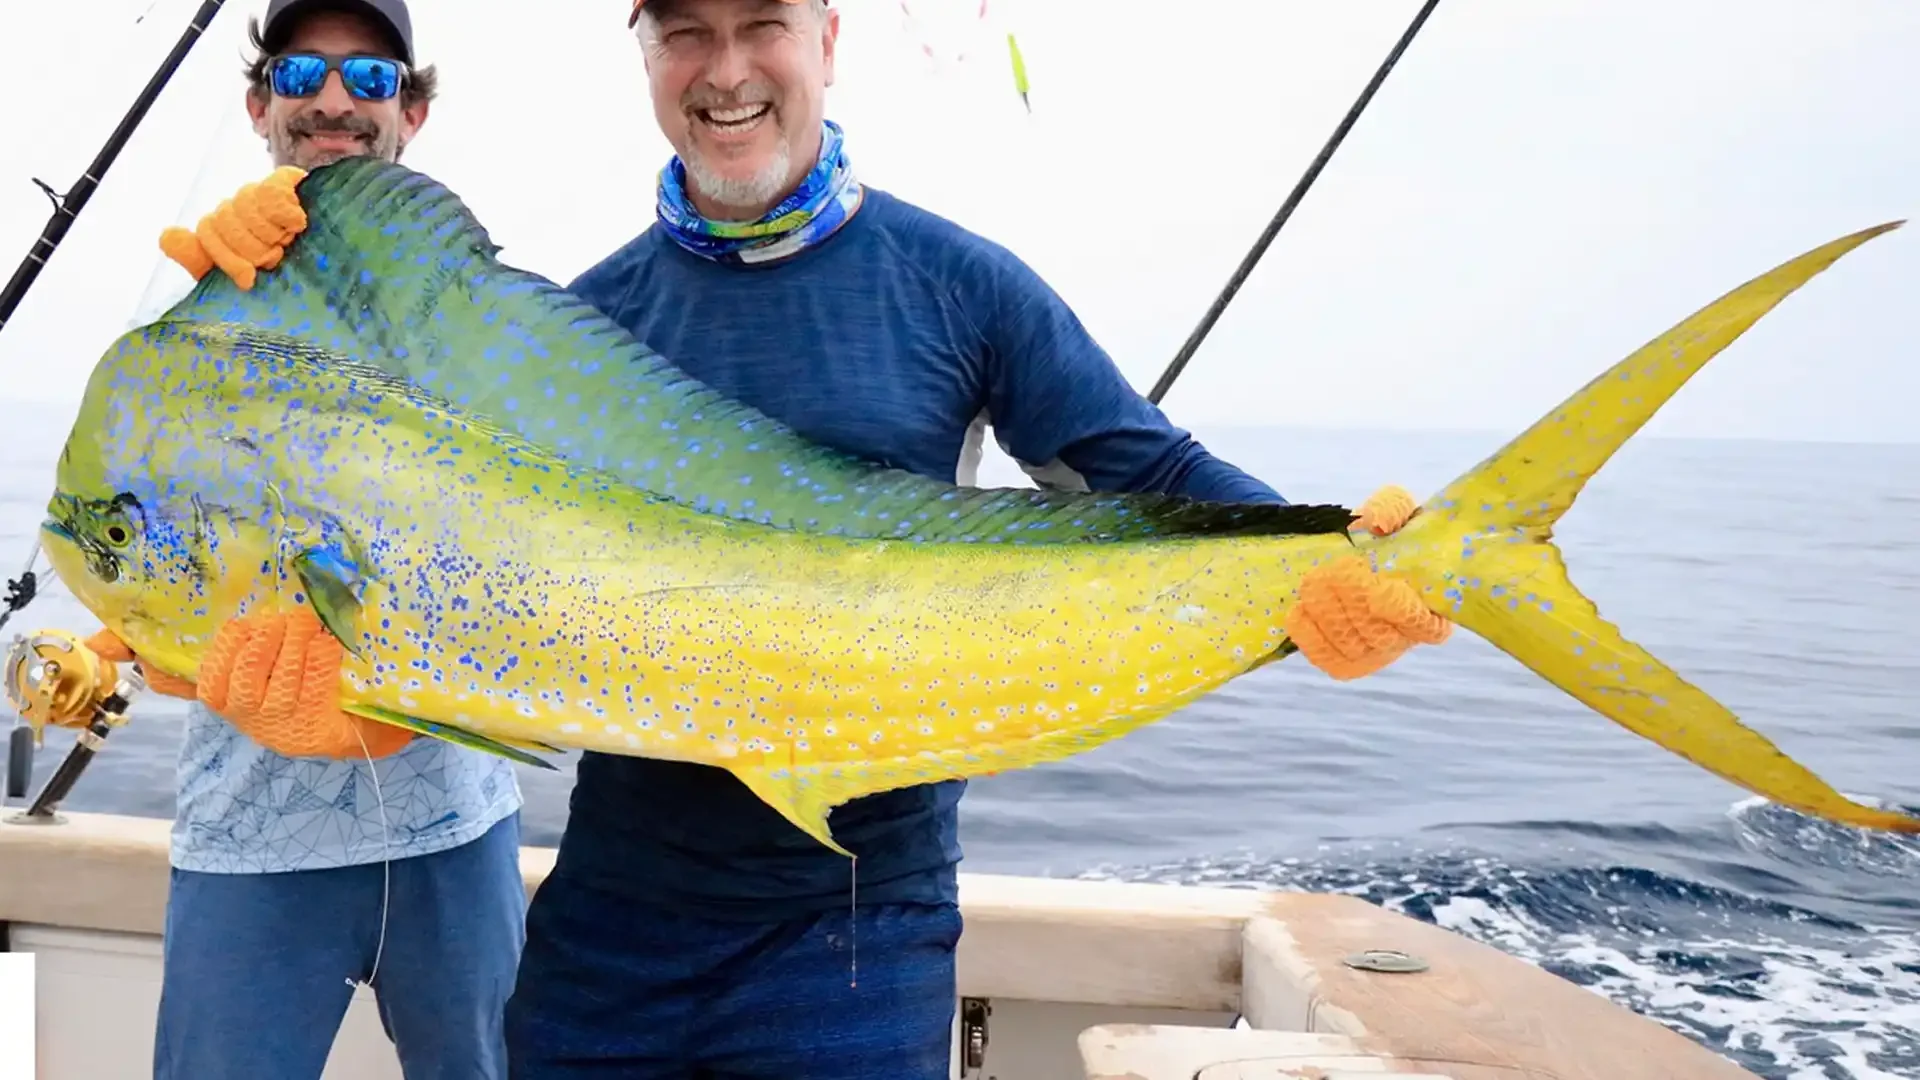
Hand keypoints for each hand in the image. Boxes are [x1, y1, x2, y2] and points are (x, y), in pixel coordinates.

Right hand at [85, 612, 411, 759]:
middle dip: (261, 640)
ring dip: (294, 644)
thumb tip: (98, 645)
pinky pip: (312, 685)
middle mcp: (243, 715)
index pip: (184, 675)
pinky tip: (327, 643)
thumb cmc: (288, 674)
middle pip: (238, 672)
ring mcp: (278, 726)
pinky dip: (320, 657)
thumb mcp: (243, 652)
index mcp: (220, 693)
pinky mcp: (313, 731)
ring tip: (307, 625)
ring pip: (277, 679)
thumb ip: (184, 641)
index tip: (225, 629)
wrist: (351, 714)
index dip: (196, 651)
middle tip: (280, 620)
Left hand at [157, 166, 308, 289]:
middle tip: (274, 260)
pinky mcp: (285, 181)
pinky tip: (296, 224)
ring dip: (270, 234)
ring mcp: (258, 194)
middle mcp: (236, 207)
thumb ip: (196, 257)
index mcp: (220, 228)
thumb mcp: (235, 276)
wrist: (327, 265)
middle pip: (225, 221)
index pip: (207, 232)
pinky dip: (284, 213)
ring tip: (286, 244)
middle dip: (253, 249)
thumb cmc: (280, 278)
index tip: (249, 279)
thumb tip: (165, 235)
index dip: (227, 258)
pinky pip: (271, 191)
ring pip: (246, 208)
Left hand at [1285, 484, 1452, 680]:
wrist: (1352, 554)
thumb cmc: (1385, 533)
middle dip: (1352, 600)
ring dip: (1327, 613)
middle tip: (1332, 571)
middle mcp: (1407, 637)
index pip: (1427, 627)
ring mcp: (1376, 653)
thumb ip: (1392, 508)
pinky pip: (1328, 658)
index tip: (1380, 588)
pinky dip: (1310, 636)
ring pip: (1352, 645)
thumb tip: (1376, 522)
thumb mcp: (1394, 509)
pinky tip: (1300, 610)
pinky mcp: (1347, 662)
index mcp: (1434, 606)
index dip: (1404, 613)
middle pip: (1381, 635)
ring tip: (1313, 583)